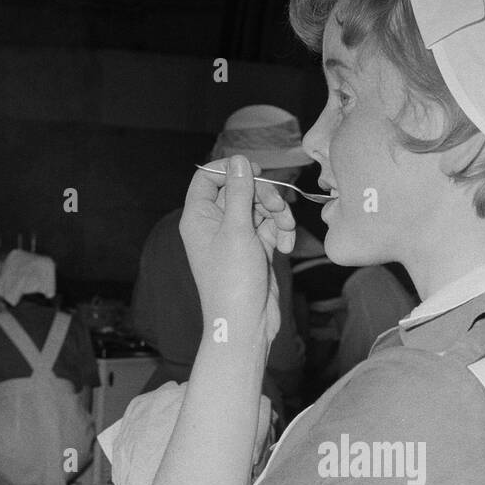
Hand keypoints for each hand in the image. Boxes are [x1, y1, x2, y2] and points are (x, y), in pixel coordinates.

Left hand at [179, 155, 293, 346]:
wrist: (246, 324)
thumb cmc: (232, 282)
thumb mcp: (237, 231)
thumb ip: (239, 192)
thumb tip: (239, 160)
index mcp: (199, 217)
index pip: (208, 177)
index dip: (231, 170)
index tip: (255, 171)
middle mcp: (215, 224)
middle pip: (240, 189)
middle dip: (263, 195)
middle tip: (278, 207)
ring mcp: (236, 237)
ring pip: (259, 208)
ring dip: (278, 215)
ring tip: (286, 232)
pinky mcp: (255, 250)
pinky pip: (270, 228)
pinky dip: (280, 233)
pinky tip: (285, 247)